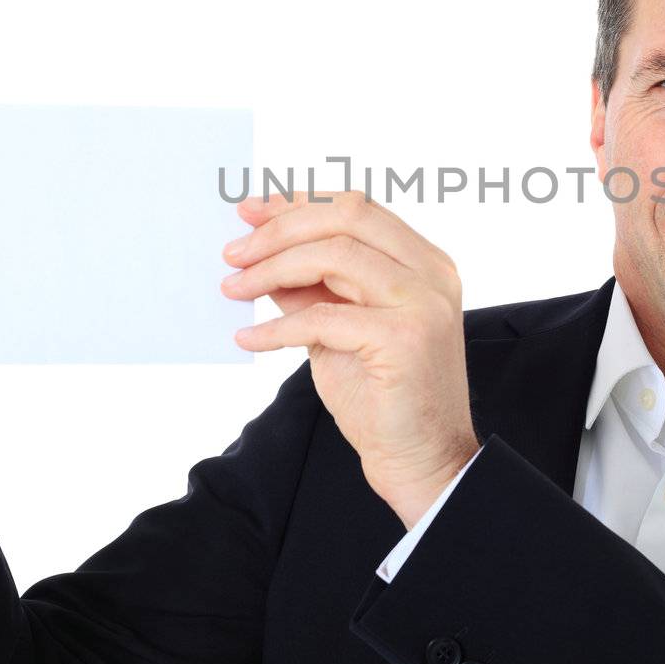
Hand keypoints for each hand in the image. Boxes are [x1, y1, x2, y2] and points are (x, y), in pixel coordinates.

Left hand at [221, 191, 478, 528]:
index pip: (356, 207)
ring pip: (334, 255)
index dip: (297, 203)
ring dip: (272, 269)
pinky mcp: (403, 339)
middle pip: (346, 216)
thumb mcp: (338, 328)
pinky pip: (323, 316)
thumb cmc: (383, 396)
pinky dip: (277, 326)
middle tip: (233, 252)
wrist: (422, 460)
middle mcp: (431, 273)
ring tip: (234, 289)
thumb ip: (311, 287)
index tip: (249, 210)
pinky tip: (249, 339)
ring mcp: (422, 302)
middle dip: (280, 228)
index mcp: (423, 261)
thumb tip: (260, 252)